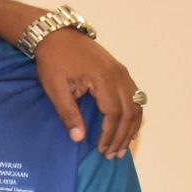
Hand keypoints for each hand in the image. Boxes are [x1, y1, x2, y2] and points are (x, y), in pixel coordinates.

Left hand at [33, 29, 142, 157]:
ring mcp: (122, 72)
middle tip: (113, 155)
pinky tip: (129, 128)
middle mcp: (118, 74)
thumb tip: (79, 138)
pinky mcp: (120, 71)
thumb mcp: (56, 89)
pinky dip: (134, 114)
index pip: (114, 113)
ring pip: (137, 104)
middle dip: (122, 136)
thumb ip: (68, 114)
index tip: (101, 150)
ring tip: (123, 147)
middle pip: (130, 111)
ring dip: (131, 128)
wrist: (58, 36)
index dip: (109, 134)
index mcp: (103, 78)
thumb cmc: (54, 61)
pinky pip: (135, 96)